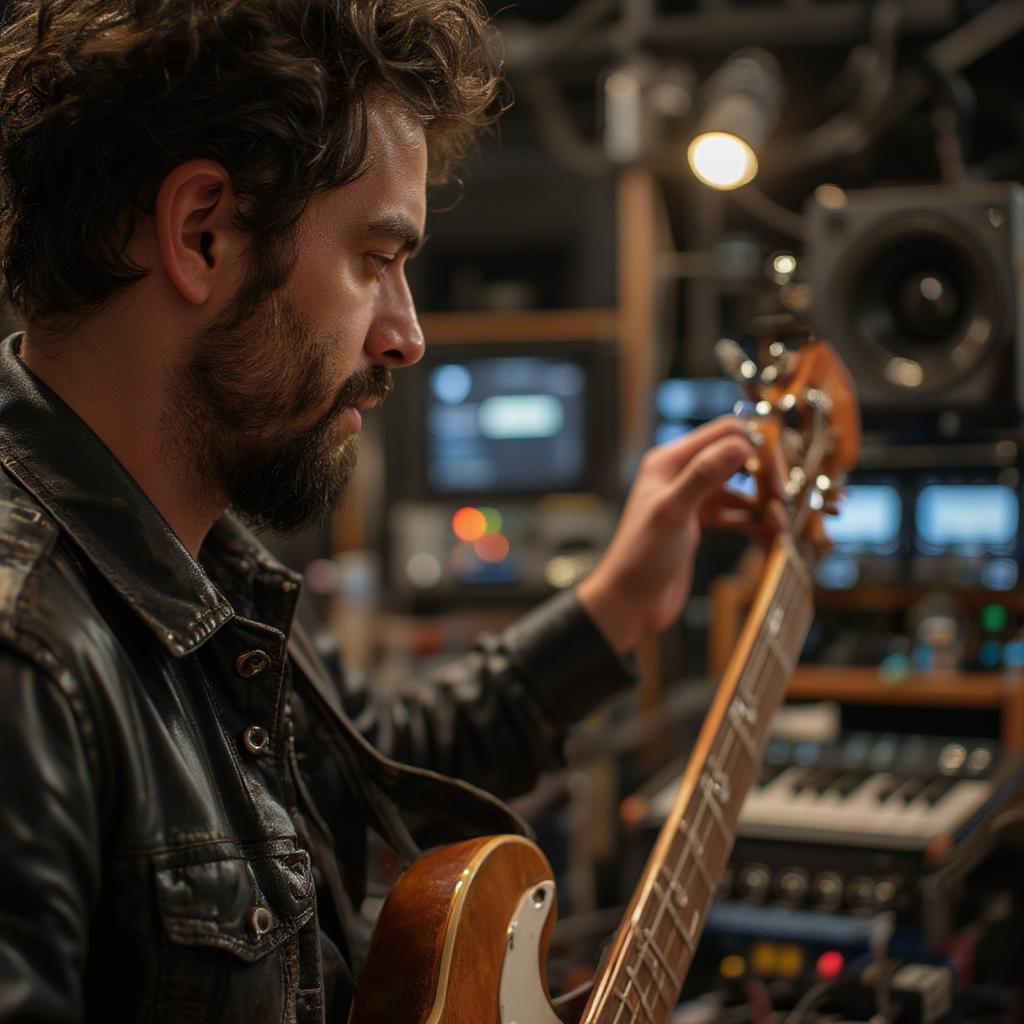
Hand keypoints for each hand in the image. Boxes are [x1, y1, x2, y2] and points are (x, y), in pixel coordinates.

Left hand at [577, 416, 783, 654]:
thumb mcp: (673, 512)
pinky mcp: (699, 522)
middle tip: (781, 497)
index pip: (724, 433)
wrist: (630, 601)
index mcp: (669, 461)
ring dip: (762, 500)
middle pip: (736, 457)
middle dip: (763, 474)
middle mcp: (681, 473)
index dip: (756, 444)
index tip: (777, 470)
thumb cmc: (641, 557)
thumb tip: (742, 444)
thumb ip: (704, 475)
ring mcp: (692, 499)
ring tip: (778, 521)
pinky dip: (754, 519)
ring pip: (739, 487)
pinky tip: (770, 532)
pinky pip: (736, 512)